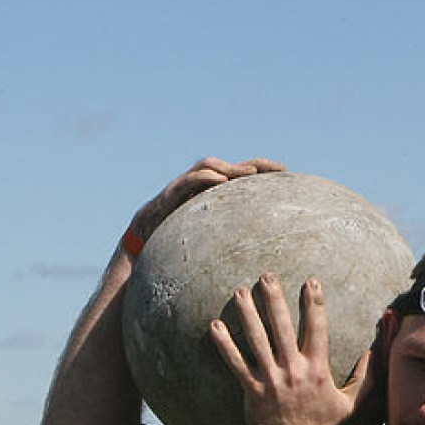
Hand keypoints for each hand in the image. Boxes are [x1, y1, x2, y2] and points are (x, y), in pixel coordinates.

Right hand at [125, 156, 285, 253]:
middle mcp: (196, 188)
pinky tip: (219, 181)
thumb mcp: (205, 247)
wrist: (137, 250)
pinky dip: (203, 179)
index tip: (286, 174)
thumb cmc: (171, 252)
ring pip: (207, 167)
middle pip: (229, 167)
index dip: (262, 172)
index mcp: (208, 197)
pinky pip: (185, 183)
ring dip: (230, 168)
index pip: (239, 178)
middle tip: (277, 170)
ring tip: (249, 173)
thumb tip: (254, 260)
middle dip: (254, 165)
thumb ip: (225, 244)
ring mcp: (181, 189)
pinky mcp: (166, 197)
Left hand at [210, 274, 360, 424]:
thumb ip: (365, 378)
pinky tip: (215, 325)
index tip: (310, 281)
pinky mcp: (250, 388)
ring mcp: (269, 378)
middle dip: (274, 299)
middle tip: (266, 276)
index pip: (316, 328)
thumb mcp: (351, 405)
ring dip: (247, 313)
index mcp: (317, 369)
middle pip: (281, 327)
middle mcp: (292, 370)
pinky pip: (234, 362)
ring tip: (239, 291)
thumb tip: (375, 352)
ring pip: (256, 339)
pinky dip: (224, 344)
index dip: (314, 303)